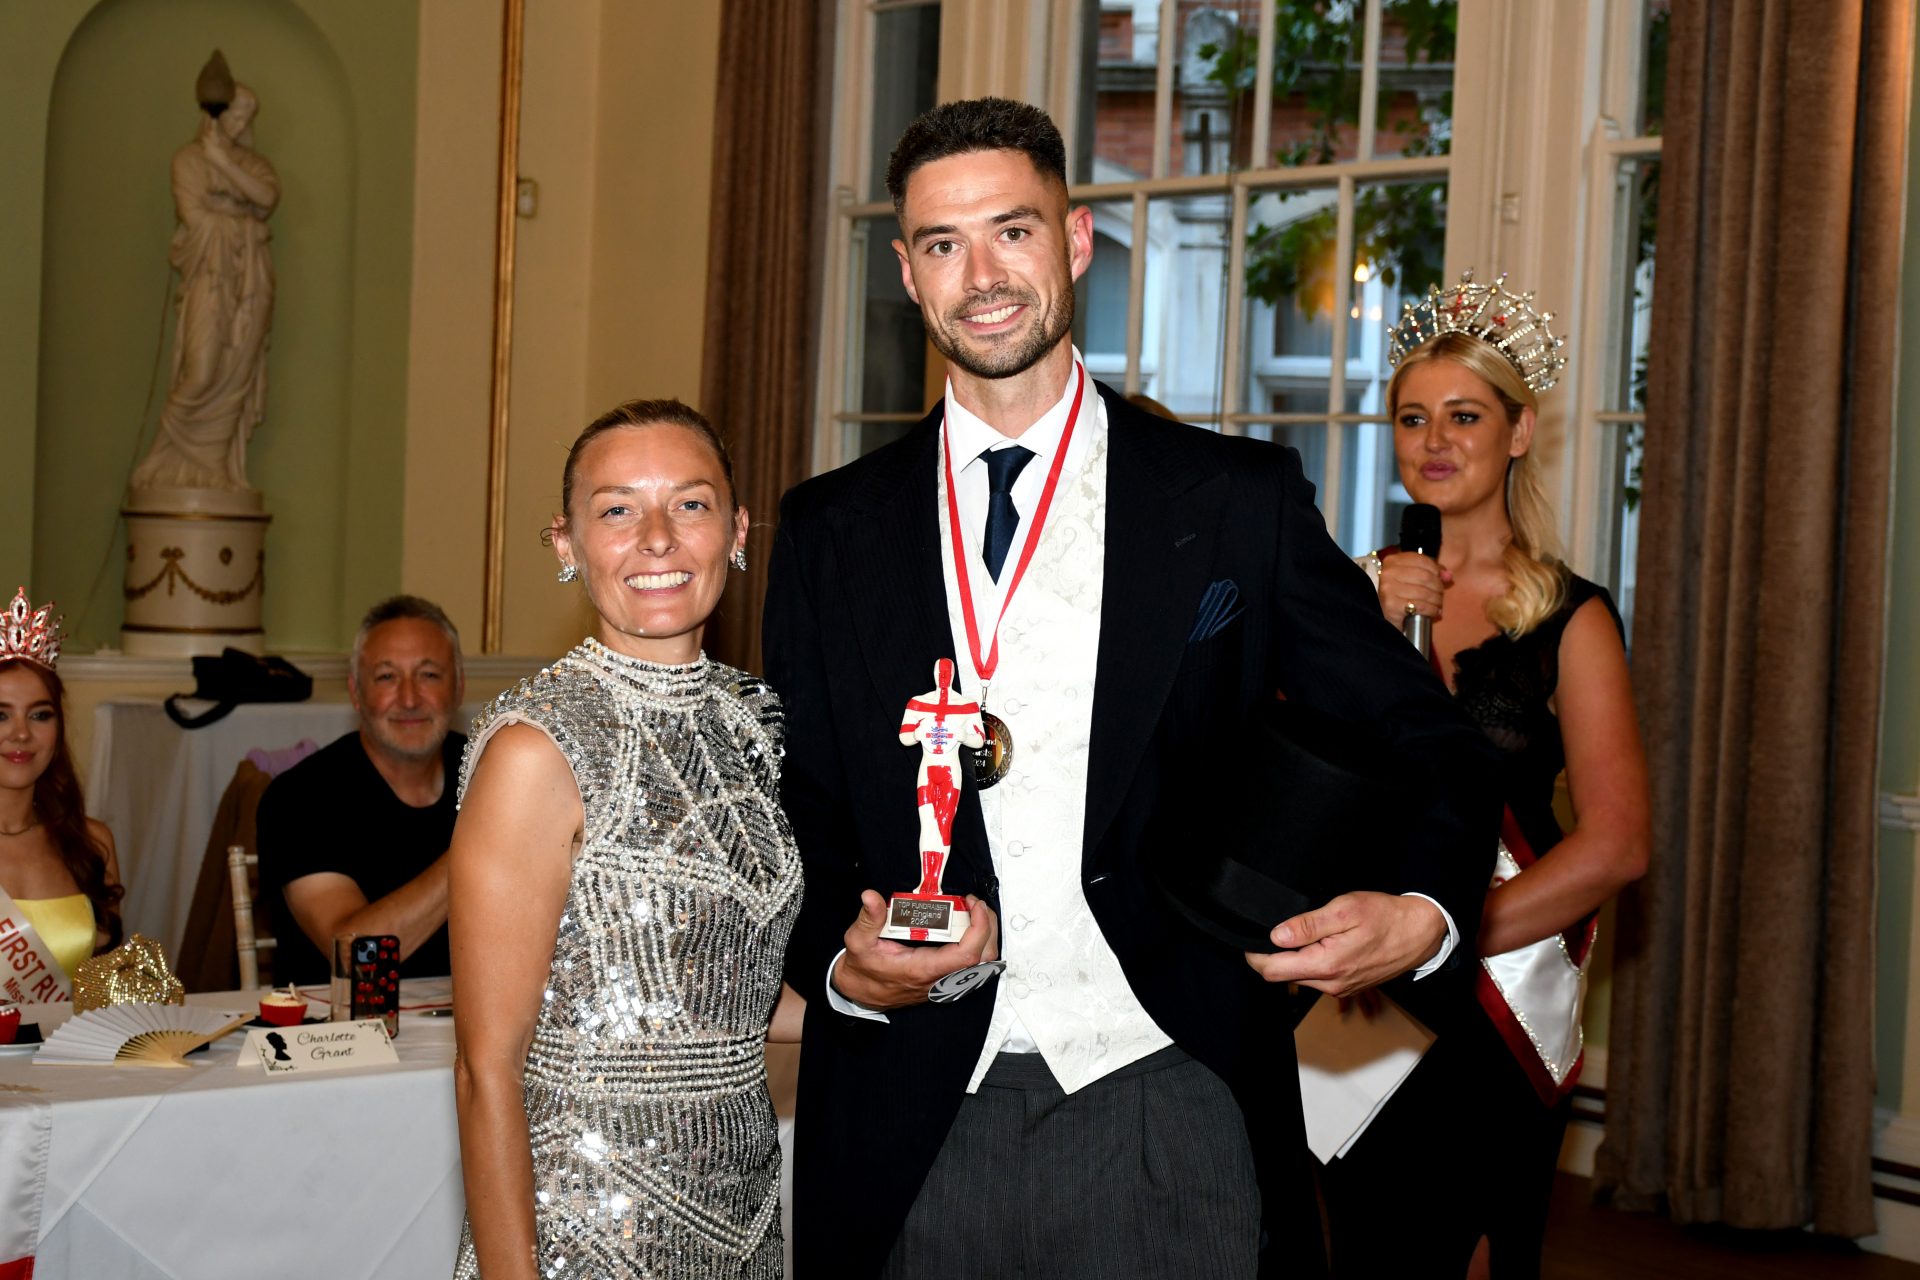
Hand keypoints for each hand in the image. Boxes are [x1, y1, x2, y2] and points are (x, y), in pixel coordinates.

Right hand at [831, 890, 1000, 1009]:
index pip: (966, 955)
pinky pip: (973, 966)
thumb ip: (868, 918)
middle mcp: (938, 979)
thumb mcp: (859, 941)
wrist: (859, 992)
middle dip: (988, 928)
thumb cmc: (862, 970)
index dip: (979, 928)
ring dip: (985, 936)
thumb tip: (871, 897)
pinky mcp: (944, 981)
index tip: (973, 904)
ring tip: (974, 913)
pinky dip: (978, 945)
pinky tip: (967, 927)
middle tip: (975, 904)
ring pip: (982, 965)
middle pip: (983, 959)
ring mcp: (944, 982)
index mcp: (922, 969)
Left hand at [1243, 892, 1445, 995]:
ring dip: (1294, 958)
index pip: (1272, 970)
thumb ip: (1307, 925)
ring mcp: (1340, 988)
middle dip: (1273, 955)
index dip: (1255, 954)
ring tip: (1305, 933)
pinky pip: (1318, 978)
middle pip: (1283, 975)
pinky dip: (1311, 963)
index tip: (1251, 938)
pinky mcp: (1348, 986)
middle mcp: (1330, 984)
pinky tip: (1321, 943)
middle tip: (1278, 929)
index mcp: (1326, 965)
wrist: (1420, 932)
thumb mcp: (1344, 910)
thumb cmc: (1386, 917)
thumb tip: (1276, 935)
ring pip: (1300, 977)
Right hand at [1377, 551, 1449, 626]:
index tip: (1441, 579)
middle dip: (1438, 587)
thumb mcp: (1411, 578)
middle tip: (1440, 595)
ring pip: (1424, 592)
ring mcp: (1388, 589)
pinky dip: (1431, 610)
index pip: (1421, 560)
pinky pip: (1420, 606)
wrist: (1381, 616)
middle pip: (1425, 576)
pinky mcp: (1392, 605)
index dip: (1436, 570)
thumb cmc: (1398, 595)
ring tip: (1437, 605)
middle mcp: (1388, 573)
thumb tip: (1448, 575)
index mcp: (1392, 561)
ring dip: (1436, 600)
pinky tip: (1433, 612)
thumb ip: (1430, 572)